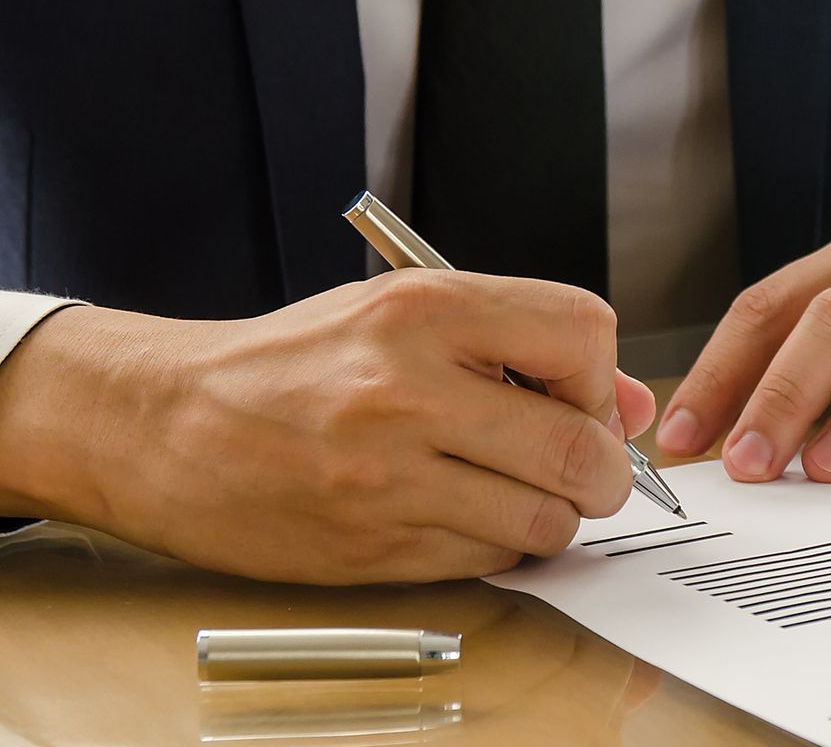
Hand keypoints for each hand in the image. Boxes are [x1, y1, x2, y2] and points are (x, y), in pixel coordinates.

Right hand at [0, 272, 655, 583]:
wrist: (163, 422)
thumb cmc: (293, 363)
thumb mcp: (404, 314)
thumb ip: (523, 346)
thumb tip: (631, 403)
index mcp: (426, 308)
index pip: (584, 333)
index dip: (602, 375)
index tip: (580, 395)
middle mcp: (410, 387)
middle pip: (580, 447)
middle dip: (603, 468)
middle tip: (583, 467)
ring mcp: (389, 474)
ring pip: (545, 519)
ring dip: (553, 515)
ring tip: (512, 490)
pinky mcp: (371, 545)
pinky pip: (488, 559)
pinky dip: (498, 545)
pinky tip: (462, 514)